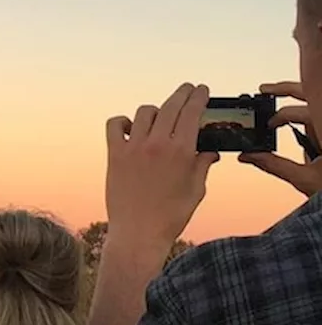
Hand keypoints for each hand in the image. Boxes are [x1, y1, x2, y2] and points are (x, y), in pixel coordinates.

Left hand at [105, 83, 218, 253]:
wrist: (139, 234)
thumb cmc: (171, 216)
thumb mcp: (196, 189)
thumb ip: (203, 164)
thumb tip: (210, 151)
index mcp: (182, 151)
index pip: (192, 111)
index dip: (198, 96)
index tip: (201, 90)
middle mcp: (157, 144)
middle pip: (170, 106)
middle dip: (182, 93)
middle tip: (187, 90)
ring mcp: (133, 148)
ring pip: (144, 112)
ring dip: (155, 111)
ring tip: (160, 117)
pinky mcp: (115, 156)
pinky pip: (114, 125)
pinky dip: (122, 122)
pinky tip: (130, 128)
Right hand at [239, 81, 321, 196]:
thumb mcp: (304, 178)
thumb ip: (274, 165)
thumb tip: (249, 156)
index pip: (299, 112)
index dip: (278, 117)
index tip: (265, 127)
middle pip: (309, 95)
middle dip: (286, 89)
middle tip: (264, 90)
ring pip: (314, 102)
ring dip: (297, 94)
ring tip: (275, 92)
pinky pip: (316, 116)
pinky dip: (304, 112)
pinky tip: (292, 115)